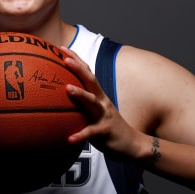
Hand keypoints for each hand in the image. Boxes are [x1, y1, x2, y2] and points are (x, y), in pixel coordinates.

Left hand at [60, 46, 145, 162]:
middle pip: (91, 81)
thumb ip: (83, 103)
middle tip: (65, 59)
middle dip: (78, 68)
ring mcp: (104, 116)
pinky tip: (70, 138)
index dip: (76, 60)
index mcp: (98, 95)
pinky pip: (91, 133)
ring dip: (80, 94)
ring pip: (92, 102)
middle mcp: (102, 102)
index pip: (87, 73)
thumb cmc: (108, 127)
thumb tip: (63, 95)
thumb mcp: (95, 111)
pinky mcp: (105, 131)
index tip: (62, 49)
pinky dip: (81, 135)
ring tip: (67, 88)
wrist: (132, 144)